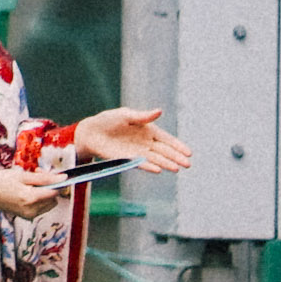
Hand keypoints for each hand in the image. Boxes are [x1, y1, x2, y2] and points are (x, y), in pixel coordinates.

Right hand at [0, 169, 65, 220]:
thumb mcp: (22, 175)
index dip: (55, 181)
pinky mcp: (26, 216)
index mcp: (31, 198)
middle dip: (49, 187)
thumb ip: (45, 178)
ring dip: (44, 194)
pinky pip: (41, 208)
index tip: (46, 173)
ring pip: (49, 204)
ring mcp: (29, 215)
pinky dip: (38, 200)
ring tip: (29, 184)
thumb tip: (64, 178)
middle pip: (54, 198)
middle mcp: (32, 209)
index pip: (56, 191)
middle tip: (35, 175)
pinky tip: (25, 192)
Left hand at [73, 106, 193, 172]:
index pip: (167, 140)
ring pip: (155, 159)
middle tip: (188, 164)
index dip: (178, 146)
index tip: (189, 153)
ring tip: (177, 169)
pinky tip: (158, 170)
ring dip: (166, 164)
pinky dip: (149, 166)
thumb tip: (159, 111)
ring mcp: (138, 152)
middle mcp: (146, 143)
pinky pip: (141, 163)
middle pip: (165, 151)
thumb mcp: (126, 115)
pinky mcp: (128, 159)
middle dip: (176, 157)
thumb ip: (142, 116)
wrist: (91, 132)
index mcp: (149, 130)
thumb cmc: (109, 120)